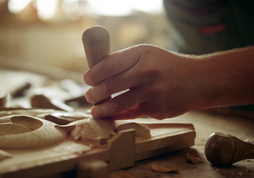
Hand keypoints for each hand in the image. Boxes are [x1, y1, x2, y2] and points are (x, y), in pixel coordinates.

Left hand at [83, 44, 203, 119]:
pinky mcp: (157, 109)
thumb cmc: (166, 66)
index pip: (108, 65)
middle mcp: (147, 73)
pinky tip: (110, 115)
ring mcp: (153, 93)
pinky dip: (118, 115)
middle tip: (89, 96)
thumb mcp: (147, 54)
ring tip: (95, 110)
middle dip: (94, 94)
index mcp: (142, 55)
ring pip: (118, 104)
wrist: (199, 80)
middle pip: (109, 86)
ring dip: (102, 109)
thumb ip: (124, 61)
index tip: (87, 80)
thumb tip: (97, 73)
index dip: (93, 75)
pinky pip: (131, 114)